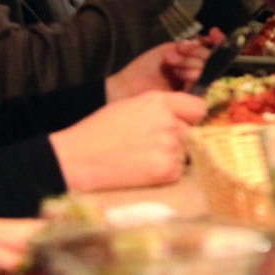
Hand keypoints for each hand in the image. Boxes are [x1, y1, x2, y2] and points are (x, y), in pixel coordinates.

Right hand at [48, 91, 206, 191]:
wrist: (77, 160)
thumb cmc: (100, 131)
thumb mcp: (131, 105)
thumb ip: (161, 107)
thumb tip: (183, 115)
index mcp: (159, 102)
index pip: (198, 108)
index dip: (189, 117)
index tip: (182, 123)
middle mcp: (169, 122)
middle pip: (193, 131)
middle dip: (179, 137)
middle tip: (152, 145)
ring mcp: (169, 148)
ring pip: (186, 152)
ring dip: (171, 156)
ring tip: (143, 157)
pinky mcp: (166, 171)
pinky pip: (178, 171)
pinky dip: (165, 172)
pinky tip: (143, 169)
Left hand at [105, 38, 211, 101]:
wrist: (129, 87)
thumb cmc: (145, 69)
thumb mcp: (169, 50)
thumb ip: (189, 46)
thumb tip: (207, 40)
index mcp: (192, 60)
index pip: (213, 49)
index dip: (218, 41)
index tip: (214, 32)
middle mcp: (197, 73)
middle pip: (211, 59)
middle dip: (195, 53)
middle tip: (175, 53)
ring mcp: (195, 86)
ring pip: (207, 70)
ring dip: (190, 62)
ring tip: (171, 63)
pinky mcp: (192, 100)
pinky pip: (203, 83)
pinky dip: (192, 74)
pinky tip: (178, 73)